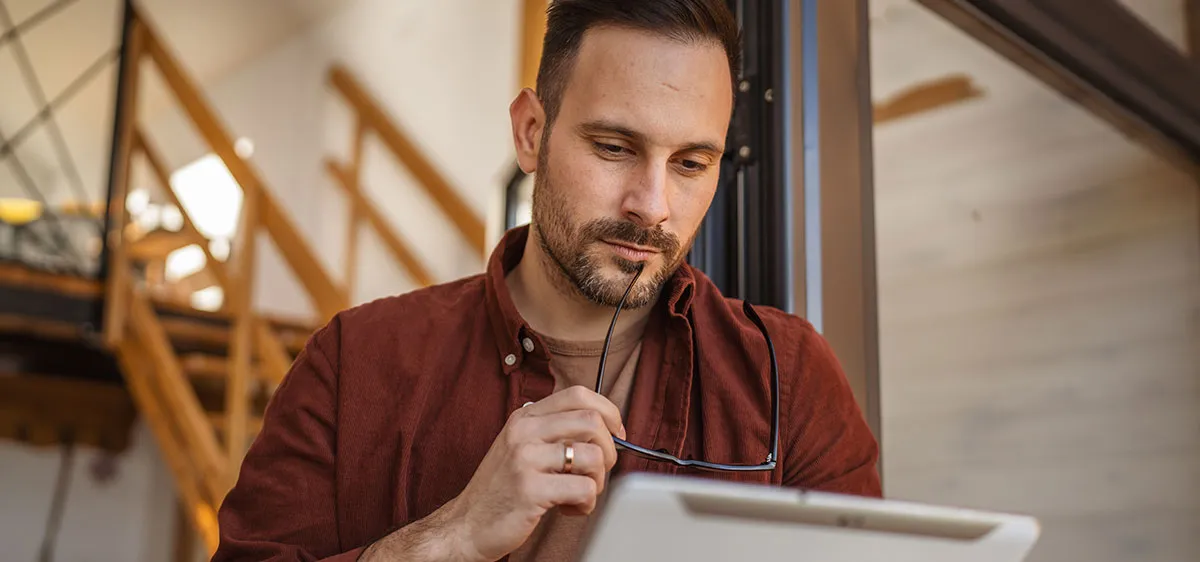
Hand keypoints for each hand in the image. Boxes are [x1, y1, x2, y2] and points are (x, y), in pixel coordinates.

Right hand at [445, 385, 625, 561]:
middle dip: (609, 450)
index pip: (579, 394)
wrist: (467, 524)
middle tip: (597, 471)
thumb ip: (555, 431)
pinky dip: (586, 504)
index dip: (608, 412)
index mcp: (525, 417)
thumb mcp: (522, 446)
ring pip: (593, 456)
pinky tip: (568, 508)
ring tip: (578, 493)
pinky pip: (585, 489)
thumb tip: (605, 428)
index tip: (616, 434)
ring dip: (598, 482)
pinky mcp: (530, 490)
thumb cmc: (502, 488)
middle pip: (592, 421)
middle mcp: (524, 431)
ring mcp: (525, 459)